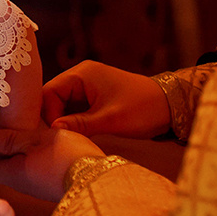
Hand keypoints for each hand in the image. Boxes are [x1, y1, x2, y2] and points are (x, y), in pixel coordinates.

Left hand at [0, 123, 103, 202]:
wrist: (99, 180)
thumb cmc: (65, 155)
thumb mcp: (35, 139)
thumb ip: (9, 139)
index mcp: (13, 174)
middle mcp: (23, 185)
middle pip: (6, 167)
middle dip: (8, 148)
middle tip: (16, 126)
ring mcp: (40, 188)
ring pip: (24, 167)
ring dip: (26, 151)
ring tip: (34, 130)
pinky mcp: (55, 186)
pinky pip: (40, 170)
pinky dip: (40, 157)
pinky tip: (51, 142)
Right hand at [42, 61, 170, 138]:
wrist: (169, 106)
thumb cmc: (142, 108)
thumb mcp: (110, 119)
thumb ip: (79, 124)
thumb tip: (52, 130)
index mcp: (82, 74)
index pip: (49, 92)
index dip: (46, 114)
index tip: (51, 136)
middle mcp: (80, 77)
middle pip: (52, 98)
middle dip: (52, 119)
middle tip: (54, 140)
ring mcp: (87, 88)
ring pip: (61, 106)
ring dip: (62, 123)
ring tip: (63, 141)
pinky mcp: (93, 99)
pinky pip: (73, 110)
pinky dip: (72, 123)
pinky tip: (74, 137)